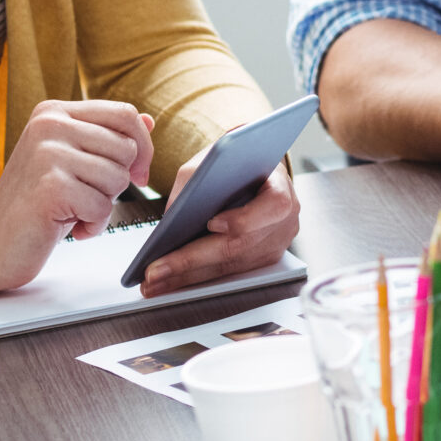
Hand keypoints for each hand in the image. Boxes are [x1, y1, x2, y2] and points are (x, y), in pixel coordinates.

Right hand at [0, 100, 153, 300]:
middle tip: (85, 196)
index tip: (136, 174)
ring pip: (118, 178)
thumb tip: (149, 120)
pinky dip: (92, 224)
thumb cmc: (35, 204)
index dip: (143, 147)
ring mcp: (47, 154)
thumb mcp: (71, 162)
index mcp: (54, 112)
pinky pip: (102, 206)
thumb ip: (106, 139)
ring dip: (103, 205)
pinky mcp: (50, 187)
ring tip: (73, 210)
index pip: (125, 113)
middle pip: (127, 148)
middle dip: (118, 181)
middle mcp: (49, 125)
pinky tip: (68, 226)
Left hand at [142, 156, 300, 296]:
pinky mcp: (263, 260)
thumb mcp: (213, 158)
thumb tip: (171, 216)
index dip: (244, 218)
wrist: (251, 167)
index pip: (272, 206)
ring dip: (189, 277)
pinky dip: (199, 277)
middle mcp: (284, 221)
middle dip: (193, 260)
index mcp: (281, 186)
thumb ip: (195, 181)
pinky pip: (229, 272)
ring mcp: (276, 244)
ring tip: (155, 282)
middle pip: (240, 247)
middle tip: (157, 270)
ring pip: (231, 267)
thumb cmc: (233, 162)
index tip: (211, 223)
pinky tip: (172, 281)